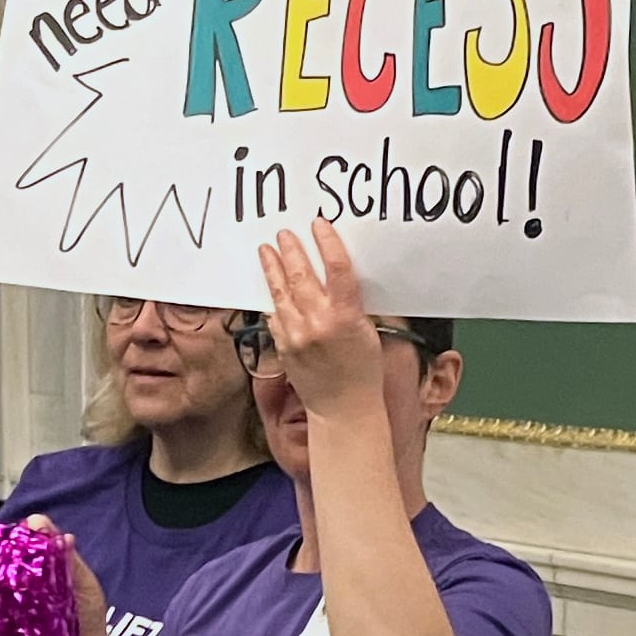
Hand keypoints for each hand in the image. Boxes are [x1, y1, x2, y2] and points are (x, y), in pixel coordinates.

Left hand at [254, 219, 395, 426]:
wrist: (343, 410)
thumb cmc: (363, 373)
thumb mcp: (369, 333)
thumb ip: (353, 305)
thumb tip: (340, 278)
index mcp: (346, 317)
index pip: (336, 268)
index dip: (327, 242)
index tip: (319, 225)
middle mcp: (318, 322)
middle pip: (301, 274)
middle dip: (291, 250)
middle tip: (284, 233)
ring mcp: (296, 335)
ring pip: (281, 292)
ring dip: (272, 268)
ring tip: (266, 249)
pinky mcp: (283, 346)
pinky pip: (275, 315)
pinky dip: (273, 299)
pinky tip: (269, 286)